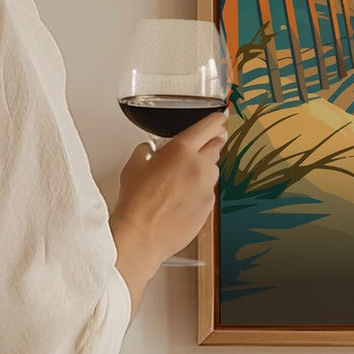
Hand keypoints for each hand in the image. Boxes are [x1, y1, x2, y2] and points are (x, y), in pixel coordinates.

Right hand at [110, 109, 228, 310]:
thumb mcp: (134, 166)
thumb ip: (146, 151)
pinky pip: (208, 192)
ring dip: (204, 169)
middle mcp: (200, 166)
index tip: (220, 118)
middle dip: (210, 143)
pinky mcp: (209, 207)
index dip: (217, 120)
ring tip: (182, 179)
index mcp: (182, 150)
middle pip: (217, 146)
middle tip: (200, 146)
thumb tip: (149, 150)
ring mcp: (207, 188)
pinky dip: (200, 191)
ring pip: (213, 170)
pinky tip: (182, 199)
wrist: (142, 235)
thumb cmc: (136, 202)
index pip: (210, 126)